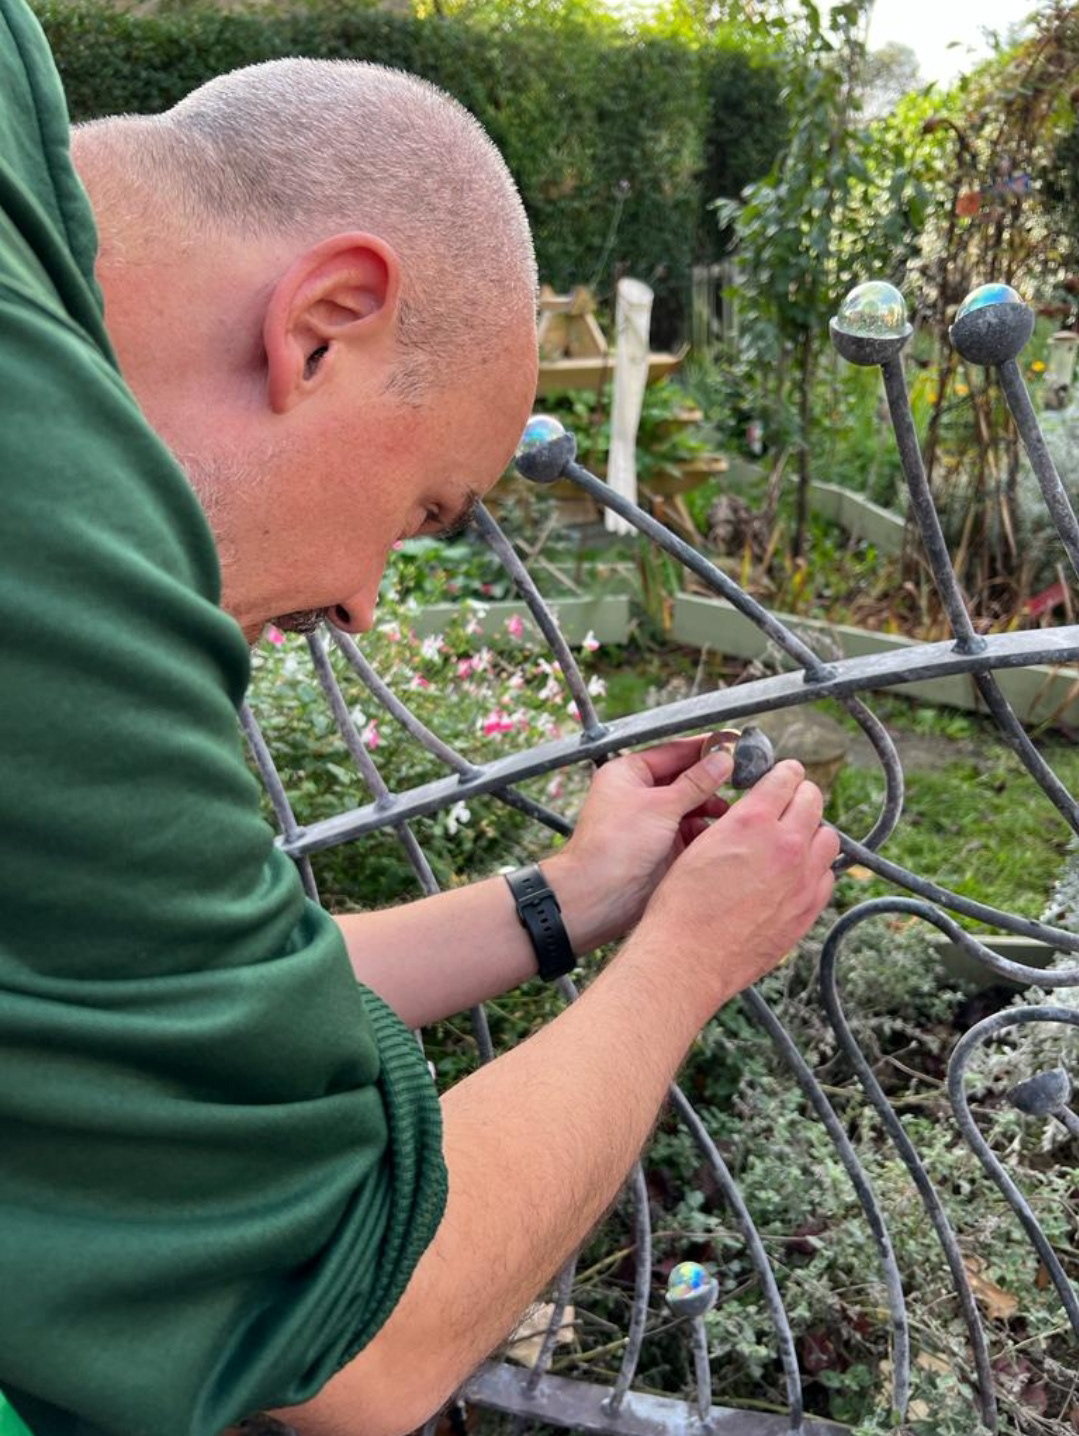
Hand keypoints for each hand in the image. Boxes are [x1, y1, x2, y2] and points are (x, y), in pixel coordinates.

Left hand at [542, 738, 737, 951]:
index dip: (702, 749)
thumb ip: (696, 782)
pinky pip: (691, 831)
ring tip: (732, 810)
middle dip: (711, 781)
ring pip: (691, 806)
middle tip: (742, 777)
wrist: (598, 896)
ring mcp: (652, 821)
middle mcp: (640, 794)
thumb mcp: (660, 806)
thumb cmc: (613, 845)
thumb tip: (721, 760)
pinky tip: (722, 832)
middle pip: (685, 779)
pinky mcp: (663, 846)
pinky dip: (707, 831)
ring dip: (711, 807)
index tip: (731, 744)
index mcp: (629, 773)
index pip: (672, 752)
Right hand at [634, 759, 840, 1014]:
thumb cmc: (683, 904)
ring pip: (828, 838)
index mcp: (754, 821)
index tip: (786, 773)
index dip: (786, 772)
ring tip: (796, 837)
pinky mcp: (808, 908)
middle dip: (802, 795)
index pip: (787, 778)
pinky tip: (796, 873)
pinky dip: (816, 868)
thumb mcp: (700, 844)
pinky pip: (827, 876)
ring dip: (813, 831)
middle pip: (813, 801)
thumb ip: (737, 822)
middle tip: (791, 800)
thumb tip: (753, 812)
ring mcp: (803, 878)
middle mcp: (786, 844)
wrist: (690, 955)